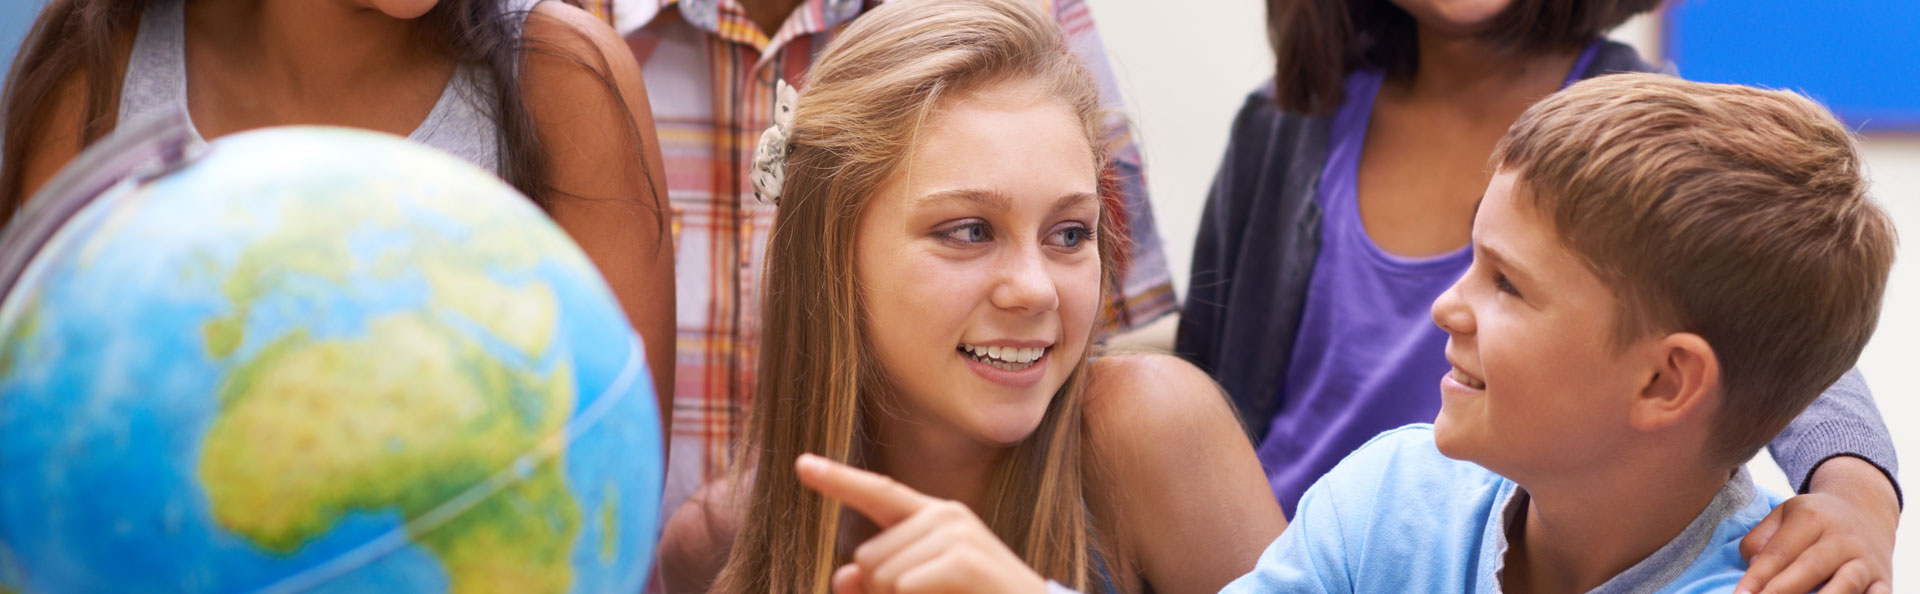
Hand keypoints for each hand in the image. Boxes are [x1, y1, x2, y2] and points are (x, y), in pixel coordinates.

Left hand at [794, 454, 1051, 593]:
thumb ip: (879, 582)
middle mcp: (944, 515)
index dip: (838, 479)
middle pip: (867, 558)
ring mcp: (956, 534)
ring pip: (880, 577)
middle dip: (879, 593)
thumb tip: (841, 577)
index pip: (878, 493)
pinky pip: (904, 586)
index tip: (801, 464)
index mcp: (934, 517)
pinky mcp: (962, 560)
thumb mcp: (920, 590)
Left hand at [1737, 456, 1897, 593]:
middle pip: (1810, 567)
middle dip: (1782, 591)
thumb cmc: (1815, 519)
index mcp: (1812, 518)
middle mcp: (1842, 538)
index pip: (1780, 552)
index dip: (1757, 577)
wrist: (1866, 509)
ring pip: (1845, 585)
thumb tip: (1752, 570)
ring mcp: (1866, 560)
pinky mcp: (1884, 580)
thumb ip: (1761, 539)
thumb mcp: (1784, 514)